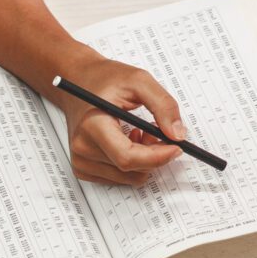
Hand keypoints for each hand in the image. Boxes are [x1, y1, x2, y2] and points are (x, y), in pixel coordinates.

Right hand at [52, 58, 187, 185]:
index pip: (127, 157)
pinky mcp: (84, 168)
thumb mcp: (139, 81)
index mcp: (92, 126)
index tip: (177, 147)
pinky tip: (129, 141)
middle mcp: (82, 147)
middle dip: (154, 154)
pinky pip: (120, 178)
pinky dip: (133, 164)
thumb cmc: (105, 79)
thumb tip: (177, 134)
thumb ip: (163, 105)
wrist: (78, 81)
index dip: (157, 157)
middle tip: (158, 131)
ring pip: (129, 177)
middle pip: (131, 168)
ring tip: (142, 132)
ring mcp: (81, 160)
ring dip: (145, 159)